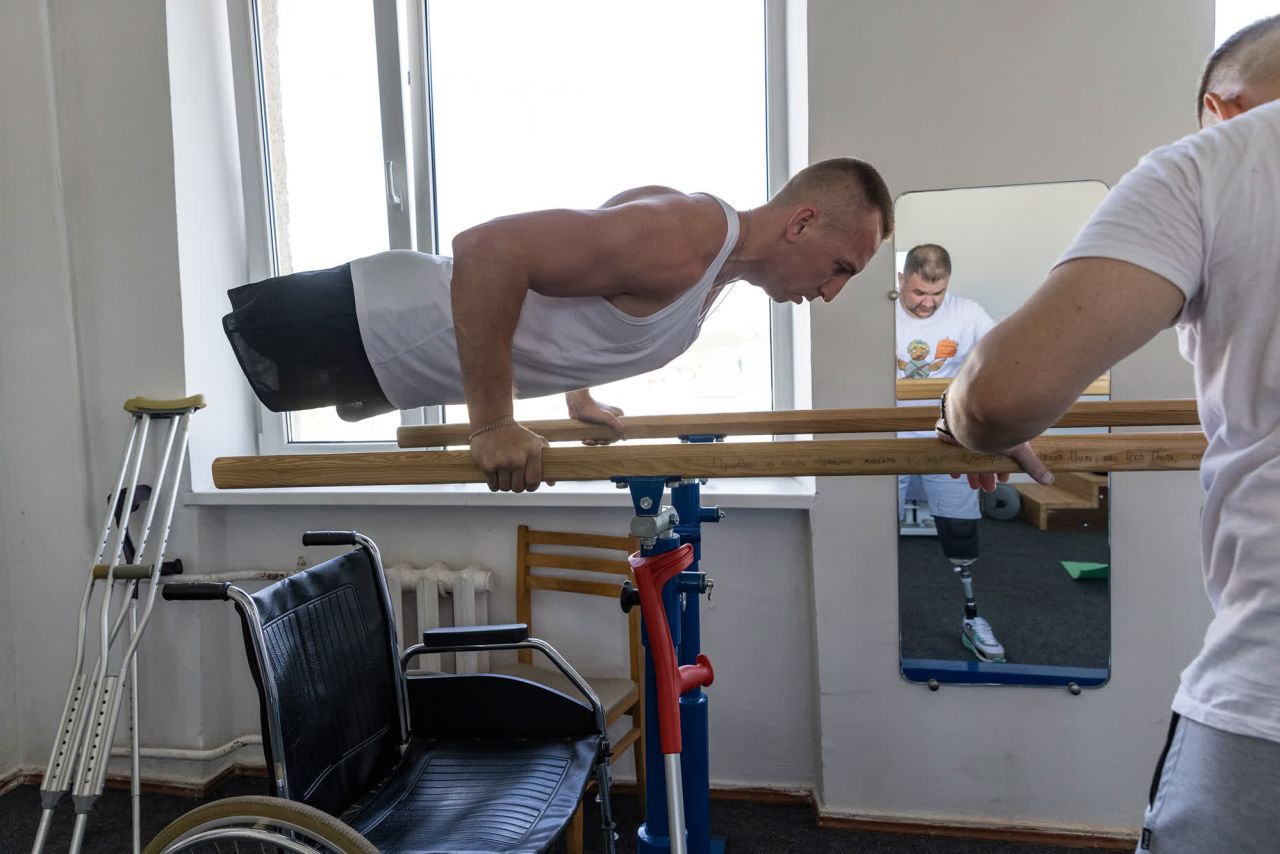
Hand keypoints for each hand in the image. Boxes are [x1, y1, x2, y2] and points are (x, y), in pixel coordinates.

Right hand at [469, 423, 552, 491]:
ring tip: (503, 474)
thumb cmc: (517, 435)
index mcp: (533, 452)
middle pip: (518, 488)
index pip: (533, 482)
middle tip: (512, 478)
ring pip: (505, 488)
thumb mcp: (535, 442)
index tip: (527, 484)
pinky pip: (493, 486)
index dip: (530, 487)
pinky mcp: (488, 465)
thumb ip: (545, 460)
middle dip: (516, 486)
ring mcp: (502, 462)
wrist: (492, 422)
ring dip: (503, 484)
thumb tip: (551, 483)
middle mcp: (518, 458)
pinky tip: (494, 474)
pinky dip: (493, 484)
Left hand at [565, 391, 626, 445]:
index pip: (619, 432)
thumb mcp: (608, 418)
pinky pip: (593, 435)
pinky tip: (585, 440)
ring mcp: (601, 422)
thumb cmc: (592, 409)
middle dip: (602, 442)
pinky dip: (589, 440)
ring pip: (600, 437)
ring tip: (588, 441)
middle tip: (596, 442)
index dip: (612, 440)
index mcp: (617, 416)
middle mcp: (610, 419)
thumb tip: (625, 438)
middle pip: (609, 436)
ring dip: (594, 442)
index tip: (604, 441)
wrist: (577, 403)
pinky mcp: (592, 425)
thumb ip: (619, 427)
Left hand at [936, 421, 1053, 491]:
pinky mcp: (951, 432)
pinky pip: (950, 448)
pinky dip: (952, 462)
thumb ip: (1033, 466)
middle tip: (988, 488)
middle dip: (986, 475)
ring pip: (968, 456)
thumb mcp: (1020, 451)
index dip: (1001, 469)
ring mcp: (967, 433)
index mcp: (998, 437)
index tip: (1002, 480)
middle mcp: (983, 434)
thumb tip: (1050, 480)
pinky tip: (955, 473)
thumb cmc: (1001, 428)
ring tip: (974, 486)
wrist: (977, 413)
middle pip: (984, 458)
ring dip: (971, 473)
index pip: (1001, 456)